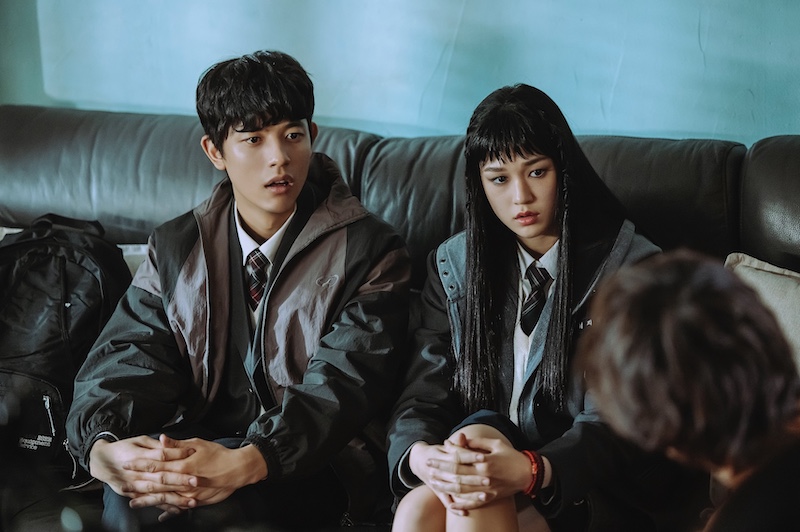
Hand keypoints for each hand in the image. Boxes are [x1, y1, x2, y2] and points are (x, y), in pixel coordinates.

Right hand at [89, 435, 198, 514]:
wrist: (101, 460)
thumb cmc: (123, 447)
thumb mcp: (139, 440)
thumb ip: (154, 445)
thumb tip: (169, 442)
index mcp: (140, 456)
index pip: (161, 455)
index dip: (177, 454)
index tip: (192, 453)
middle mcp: (138, 472)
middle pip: (161, 477)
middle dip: (179, 480)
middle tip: (196, 481)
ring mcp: (135, 485)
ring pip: (157, 493)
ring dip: (174, 498)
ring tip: (190, 501)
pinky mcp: (133, 494)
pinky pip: (150, 502)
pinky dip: (163, 507)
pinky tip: (176, 511)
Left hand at [125, 435, 266, 515]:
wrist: (237, 469)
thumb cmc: (219, 454)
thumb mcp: (199, 444)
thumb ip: (178, 444)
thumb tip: (162, 439)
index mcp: (183, 464)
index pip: (157, 463)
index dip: (141, 464)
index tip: (127, 464)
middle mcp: (183, 480)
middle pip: (156, 482)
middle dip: (138, 484)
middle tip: (122, 486)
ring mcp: (189, 493)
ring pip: (164, 497)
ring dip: (148, 500)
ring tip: (133, 502)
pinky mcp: (196, 501)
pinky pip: (178, 508)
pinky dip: (168, 512)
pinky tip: (158, 516)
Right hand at [408, 439, 487, 514]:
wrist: (419, 461)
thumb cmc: (439, 452)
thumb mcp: (445, 446)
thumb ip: (456, 444)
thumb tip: (463, 435)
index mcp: (442, 457)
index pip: (457, 456)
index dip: (469, 456)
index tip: (483, 456)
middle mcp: (439, 471)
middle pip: (458, 475)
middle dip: (474, 478)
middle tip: (489, 479)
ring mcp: (438, 483)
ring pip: (455, 490)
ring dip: (470, 495)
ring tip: (485, 496)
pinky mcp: (438, 492)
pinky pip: (446, 502)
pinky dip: (455, 509)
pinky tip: (466, 513)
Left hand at [426, 433, 534, 510]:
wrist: (529, 474)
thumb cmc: (512, 456)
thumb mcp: (496, 444)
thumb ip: (478, 443)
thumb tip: (462, 439)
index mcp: (484, 461)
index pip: (461, 456)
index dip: (450, 451)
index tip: (440, 447)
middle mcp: (483, 477)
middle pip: (457, 473)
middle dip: (441, 469)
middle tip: (429, 465)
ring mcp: (486, 489)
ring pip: (461, 489)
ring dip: (446, 486)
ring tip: (434, 482)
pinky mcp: (490, 498)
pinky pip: (473, 503)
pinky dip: (461, 504)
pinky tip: (450, 503)